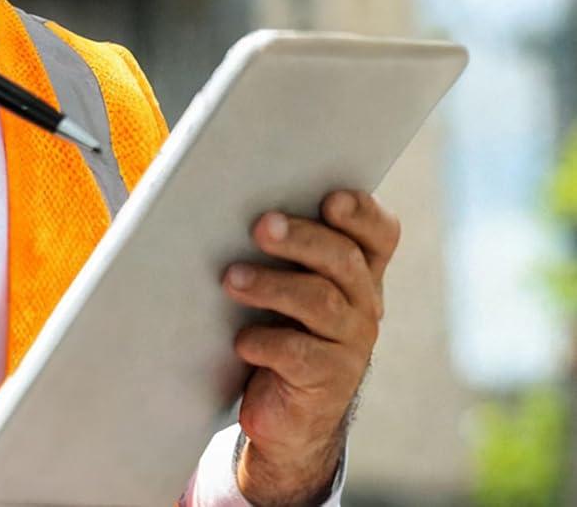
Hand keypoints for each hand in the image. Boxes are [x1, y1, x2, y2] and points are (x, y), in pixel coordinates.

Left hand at [222, 191, 399, 506]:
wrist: (284, 409)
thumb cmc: (277, 323)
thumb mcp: (285, 279)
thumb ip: (276, 242)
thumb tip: (227, 198)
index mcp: (358, 270)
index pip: (379, 233)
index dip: (361, 213)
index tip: (330, 199)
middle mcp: (363, 303)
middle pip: (343, 259)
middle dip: (301, 238)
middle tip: (261, 227)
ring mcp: (350, 345)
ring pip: (320, 303)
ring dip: (273, 286)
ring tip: (231, 280)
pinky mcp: (327, 382)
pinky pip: (301, 355)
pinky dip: (267, 342)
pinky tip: (242, 341)